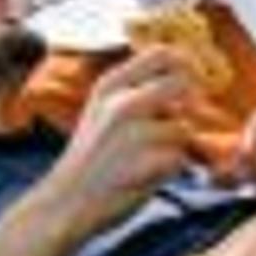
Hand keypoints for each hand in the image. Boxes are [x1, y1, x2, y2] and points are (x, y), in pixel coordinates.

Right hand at [33, 51, 192, 244]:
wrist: (66, 201)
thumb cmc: (91, 158)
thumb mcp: (102, 110)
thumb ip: (136, 91)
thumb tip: (185, 79)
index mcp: (110, 85)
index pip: (163, 53)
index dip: (185, 64)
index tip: (189, 80)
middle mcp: (123, 102)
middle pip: (183, 83)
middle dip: (189, 104)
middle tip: (175, 124)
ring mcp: (136, 131)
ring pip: (184, 127)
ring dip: (175, 146)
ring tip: (146, 158)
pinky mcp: (149, 161)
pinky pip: (181, 158)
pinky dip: (170, 170)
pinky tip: (144, 175)